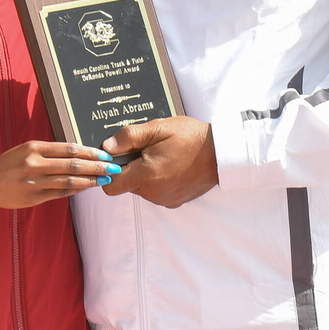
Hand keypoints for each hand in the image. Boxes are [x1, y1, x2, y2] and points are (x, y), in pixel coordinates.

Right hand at [0, 141, 120, 208]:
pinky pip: (60, 193)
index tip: (105, 154)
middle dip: (97, 166)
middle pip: (73, 164)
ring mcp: (35, 182)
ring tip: (105, 179)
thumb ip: (50, 151)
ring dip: (90, 180)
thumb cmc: (8, 163)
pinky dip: (76, 189)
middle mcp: (35, 163)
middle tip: (113, 168)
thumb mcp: (26, 149)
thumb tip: (77, 154)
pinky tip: (87, 187)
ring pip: (69, 180)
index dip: (90, 152)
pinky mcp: (34, 197)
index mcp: (34, 148)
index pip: (69, 149)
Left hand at [99, 117, 217, 208]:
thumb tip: (107, 146)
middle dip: (130, 167)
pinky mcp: (174, 201)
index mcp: (146, 175)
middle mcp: (153, 193)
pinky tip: (170, 165)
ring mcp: (164, 199)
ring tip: (162, 155)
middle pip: (126, 184)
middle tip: (146, 149)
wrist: (221, 153)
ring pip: (141, 188)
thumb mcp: (158, 128)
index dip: (110, 170)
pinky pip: (155, 192)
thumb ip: (129, 137)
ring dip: (144, 173)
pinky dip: (157, 180)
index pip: (111, 184)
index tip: (118, 156)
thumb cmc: (191, 137)